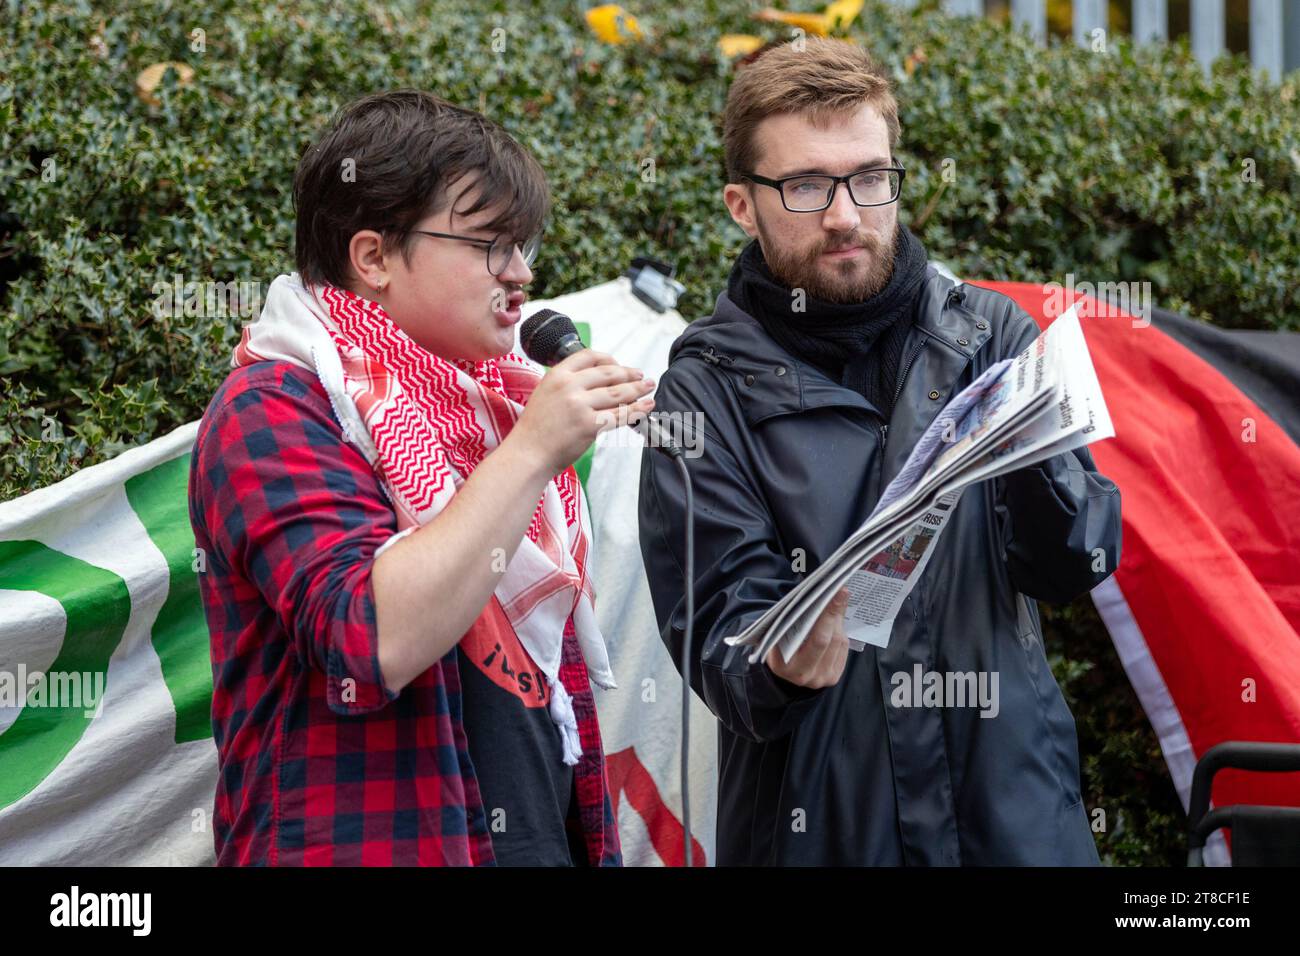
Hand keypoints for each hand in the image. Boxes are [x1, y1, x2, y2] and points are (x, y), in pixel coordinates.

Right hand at [509, 349, 654, 476]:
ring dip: (638, 389)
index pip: (590, 356)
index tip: (619, 365)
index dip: (609, 359)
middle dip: (629, 374)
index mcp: (557, 375)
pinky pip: (620, 415)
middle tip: (641, 376)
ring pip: (618, 393)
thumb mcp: (545, 394)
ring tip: (648, 388)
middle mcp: (569, 386)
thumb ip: (568, 384)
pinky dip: (637, 410)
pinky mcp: (589, 425)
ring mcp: (580, 405)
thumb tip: (597, 381)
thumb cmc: (535, 430)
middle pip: (608, 373)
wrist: (527, 455)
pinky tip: (646, 407)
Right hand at [765, 588, 849, 688]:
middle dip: (834, 613)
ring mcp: (821, 678)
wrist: (785, 671)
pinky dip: (840, 633)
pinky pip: (842, 650)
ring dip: (838, 621)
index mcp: (784, 665)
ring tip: (836, 604)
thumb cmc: (778, 646)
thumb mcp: (779, 633)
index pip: (810, 637)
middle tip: (840, 592)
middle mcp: (804, 674)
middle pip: (825, 640)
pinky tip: (835, 623)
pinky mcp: (833, 678)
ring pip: (837, 644)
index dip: (825, 615)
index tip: (834, 593)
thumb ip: (794, 618)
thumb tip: (819, 594)